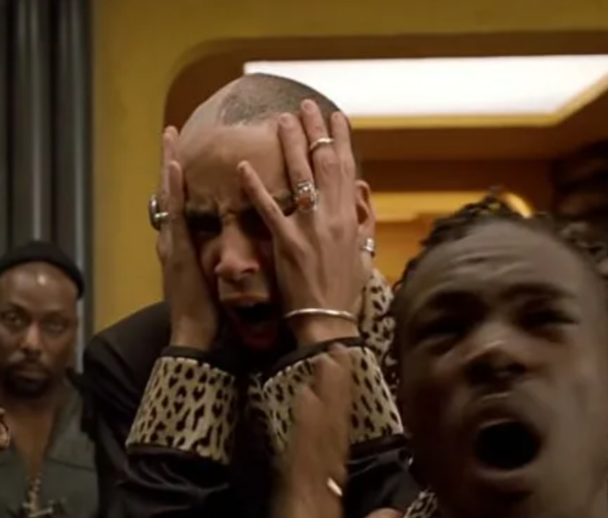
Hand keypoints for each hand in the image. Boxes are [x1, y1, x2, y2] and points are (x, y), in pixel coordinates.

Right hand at [157, 127, 217, 349]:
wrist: (192, 336)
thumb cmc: (207, 314)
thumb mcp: (212, 279)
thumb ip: (217, 259)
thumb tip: (231, 245)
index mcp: (182, 245)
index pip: (181, 203)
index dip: (179, 177)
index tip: (180, 153)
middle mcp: (172, 239)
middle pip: (169, 193)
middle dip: (168, 162)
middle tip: (169, 132)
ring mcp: (171, 243)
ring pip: (168, 196)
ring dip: (166, 165)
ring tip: (168, 137)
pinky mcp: (175, 251)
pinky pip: (174, 215)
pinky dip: (171, 191)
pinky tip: (173, 168)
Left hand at [239, 101, 364, 346]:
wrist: (328, 321)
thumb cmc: (344, 289)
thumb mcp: (363, 251)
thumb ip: (363, 217)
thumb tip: (363, 187)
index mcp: (349, 217)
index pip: (347, 168)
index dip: (342, 139)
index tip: (336, 116)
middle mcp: (331, 216)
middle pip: (324, 163)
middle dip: (315, 131)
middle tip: (305, 105)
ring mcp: (308, 227)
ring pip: (299, 176)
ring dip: (290, 145)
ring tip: (280, 120)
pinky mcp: (286, 242)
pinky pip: (268, 208)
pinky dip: (256, 186)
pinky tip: (243, 166)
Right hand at [263, 349, 400, 517]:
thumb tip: (387, 512)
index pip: (332, 461)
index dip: (338, 423)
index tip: (344, 384)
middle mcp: (304, 511)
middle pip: (319, 447)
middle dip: (328, 403)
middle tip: (335, 354)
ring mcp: (297, 515)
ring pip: (310, 451)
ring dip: (319, 409)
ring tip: (327, 366)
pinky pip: (304, 472)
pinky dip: (307, 438)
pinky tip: (311, 406)